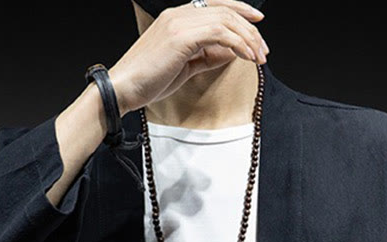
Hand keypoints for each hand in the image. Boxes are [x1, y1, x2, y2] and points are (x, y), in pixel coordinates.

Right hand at [108, 0, 267, 115]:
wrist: (123, 88)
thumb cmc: (148, 82)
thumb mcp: (184, 68)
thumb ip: (207, 57)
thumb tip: (229, 54)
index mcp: (177, 18)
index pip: (216, 6)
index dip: (240, 11)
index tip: (257, 24)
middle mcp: (179, 14)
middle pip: (225, 11)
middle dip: (250, 31)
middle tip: (263, 51)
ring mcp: (180, 22)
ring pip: (226, 20)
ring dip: (247, 39)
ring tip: (259, 57)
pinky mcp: (182, 36)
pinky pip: (220, 33)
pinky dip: (238, 44)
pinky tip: (246, 57)